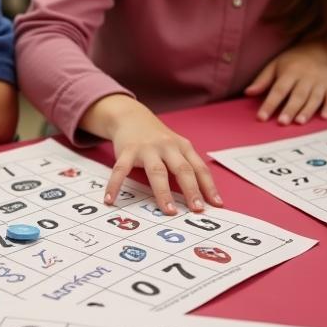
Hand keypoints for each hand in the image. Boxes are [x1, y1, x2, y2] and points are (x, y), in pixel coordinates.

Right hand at [92, 98, 219, 214]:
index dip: (208, 187)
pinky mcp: (127, 150)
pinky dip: (115, 185)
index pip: (199, 168)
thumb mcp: (176, 148)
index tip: (216, 205)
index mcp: (183, 147)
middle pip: (182, 169)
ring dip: (163, 192)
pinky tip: (110, 200)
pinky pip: (121, 170)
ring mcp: (147, 148)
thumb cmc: (158, 139)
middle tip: (196, 209)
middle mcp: (167, 146)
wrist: (131, 116)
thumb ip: (187, 167)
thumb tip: (202, 198)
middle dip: (191, 190)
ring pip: (156, 171)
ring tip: (168, 210)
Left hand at [244, 42, 326, 124]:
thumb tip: (247, 93)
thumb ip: (262, 80)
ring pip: (314, 98)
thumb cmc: (293, 61)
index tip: (261, 117)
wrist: (320, 48)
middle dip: (290, 109)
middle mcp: (306, 77)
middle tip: (282, 123)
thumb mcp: (275, 65)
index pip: (278, 90)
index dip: (269, 104)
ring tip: (299, 122)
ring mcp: (320, 82)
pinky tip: (324, 117)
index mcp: (290, 72)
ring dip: (307, 110)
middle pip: (297, 95)